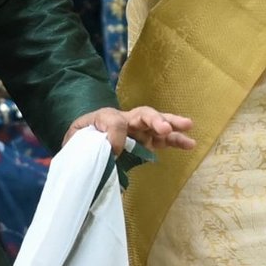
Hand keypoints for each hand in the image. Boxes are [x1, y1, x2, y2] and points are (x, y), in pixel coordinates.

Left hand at [64, 105, 197, 154]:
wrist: (80, 147)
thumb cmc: (78, 142)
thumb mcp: (75, 141)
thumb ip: (89, 144)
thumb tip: (114, 150)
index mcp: (103, 118)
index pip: (114, 121)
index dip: (115, 135)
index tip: (114, 152)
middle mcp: (124, 121)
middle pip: (142, 114)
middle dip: (155, 119)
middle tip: (165, 128)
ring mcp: (137, 131)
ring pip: (157, 124)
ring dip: (172, 125)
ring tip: (188, 125)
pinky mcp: (145, 142)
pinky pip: (162, 140)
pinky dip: (175, 141)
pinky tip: (189, 143)